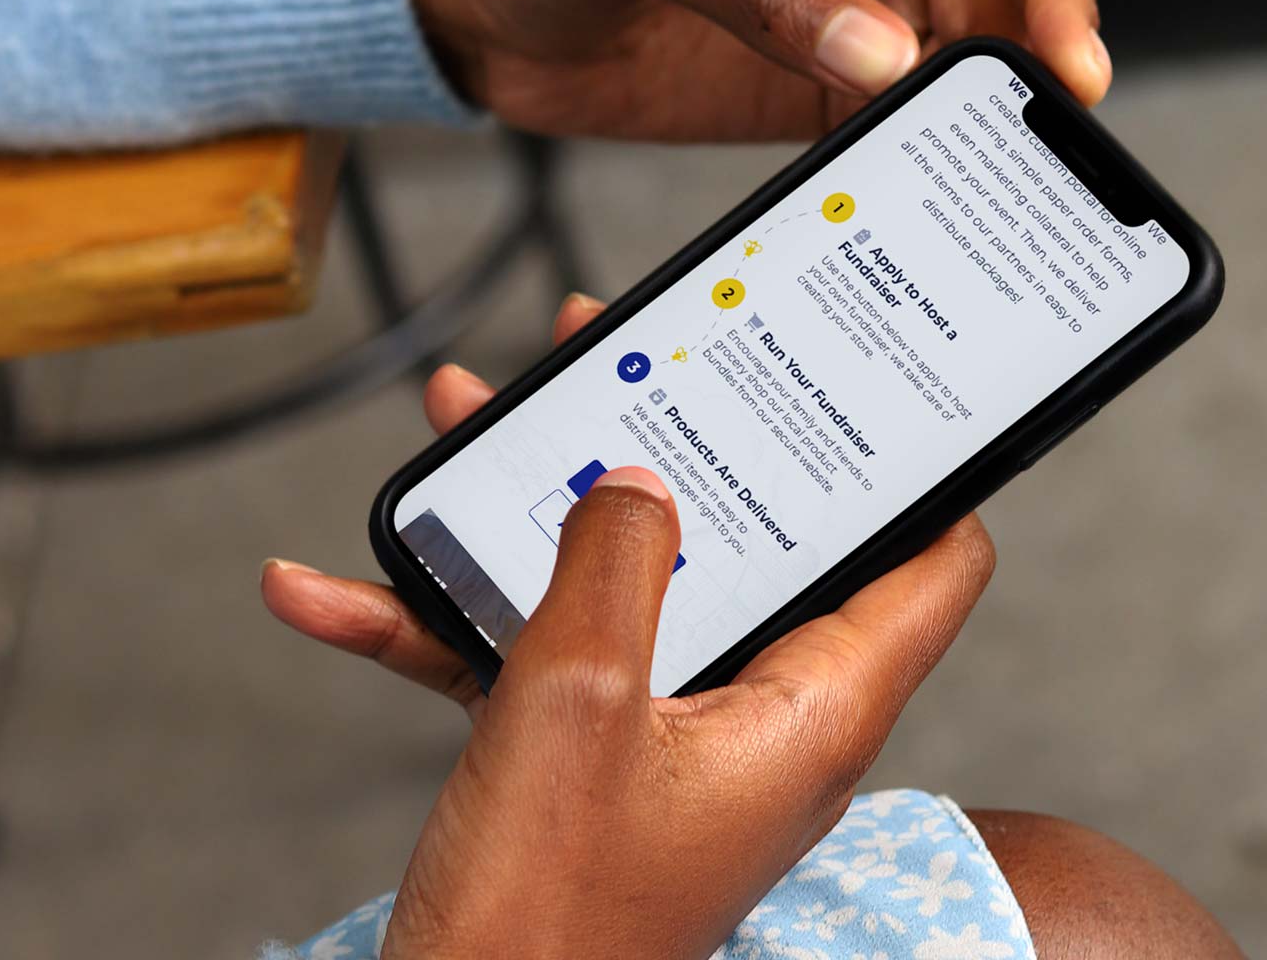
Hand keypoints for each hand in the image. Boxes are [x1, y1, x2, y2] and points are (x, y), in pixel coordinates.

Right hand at [262, 296, 995, 956]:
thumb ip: (612, 566)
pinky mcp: (594, 764)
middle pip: (748, 545)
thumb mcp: (575, 702)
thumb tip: (637, 484)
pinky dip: (450, 621)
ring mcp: (671, 742)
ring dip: (532, 516)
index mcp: (809, 711)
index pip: (930, 565)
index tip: (870, 387)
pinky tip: (337, 590)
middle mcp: (758, 721)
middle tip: (616, 362)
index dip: (918, 468)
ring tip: (464, 424)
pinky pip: (536, 661)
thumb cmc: (543, 922)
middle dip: (672, 449)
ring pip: (624, 588)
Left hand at [396, 0, 1110, 141]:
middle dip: (1023, 78)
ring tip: (959, 195)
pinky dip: (910, 170)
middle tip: (1013, 160)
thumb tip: (884, 54)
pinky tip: (897, 207)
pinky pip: (900, 133)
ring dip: (972, 136)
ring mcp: (865, 11)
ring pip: (972, 79)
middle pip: (1021, 3)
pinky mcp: (823, 90)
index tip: (1062, 69)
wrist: (468, 0)